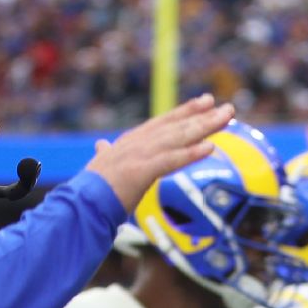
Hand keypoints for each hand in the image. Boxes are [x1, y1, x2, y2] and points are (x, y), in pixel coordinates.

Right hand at [86, 94, 233, 210]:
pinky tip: (210, 147)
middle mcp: (138, 143)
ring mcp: (139, 155)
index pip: (164, 122)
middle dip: (203, 116)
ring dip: (204, 127)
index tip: (206, 101)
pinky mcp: (140, 172)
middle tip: (228, 107)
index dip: (186, 111)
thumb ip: (105, 153)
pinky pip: (170, 161)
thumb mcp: (101, 166)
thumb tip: (100, 145)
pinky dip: (190, 153)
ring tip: (227, 118)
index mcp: (130, 142)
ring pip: (178, 138)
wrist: (79, 206)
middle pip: (177, 126)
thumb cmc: (90, 190)